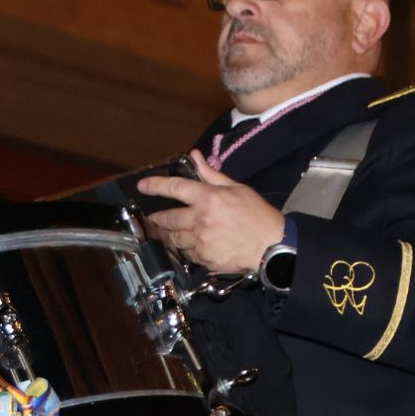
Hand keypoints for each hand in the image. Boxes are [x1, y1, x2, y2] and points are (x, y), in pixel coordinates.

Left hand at [136, 150, 284, 272]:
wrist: (271, 247)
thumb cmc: (257, 215)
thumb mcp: (237, 188)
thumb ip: (211, 174)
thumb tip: (195, 156)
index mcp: (209, 198)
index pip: (175, 188)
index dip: (155, 185)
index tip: (142, 186)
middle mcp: (201, 220)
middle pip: (168, 218)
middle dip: (158, 218)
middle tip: (154, 218)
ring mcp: (201, 241)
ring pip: (175, 239)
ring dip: (170, 235)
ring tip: (168, 233)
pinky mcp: (205, 259)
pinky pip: (188, 253)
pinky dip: (186, 249)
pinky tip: (190, 245)